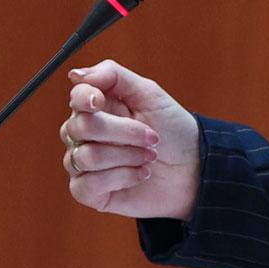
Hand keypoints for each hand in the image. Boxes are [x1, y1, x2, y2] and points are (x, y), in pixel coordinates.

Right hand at [60, 59, 200, 219]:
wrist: (193, 167)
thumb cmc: (172, 129)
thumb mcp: (149, 94)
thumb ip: (113, 76)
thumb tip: (75, 75)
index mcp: (96, 107)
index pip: (75, 98)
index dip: (85, 98)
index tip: (101, 101)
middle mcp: (83, 135)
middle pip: (81, 127)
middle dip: (125, 132)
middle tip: (153, 137)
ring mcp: (82, 163)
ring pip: (87, 157)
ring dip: (127, 156)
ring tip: (149, 157)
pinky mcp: (88, 192)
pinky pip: (88, 185)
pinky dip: (122, 177)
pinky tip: (140, 175)